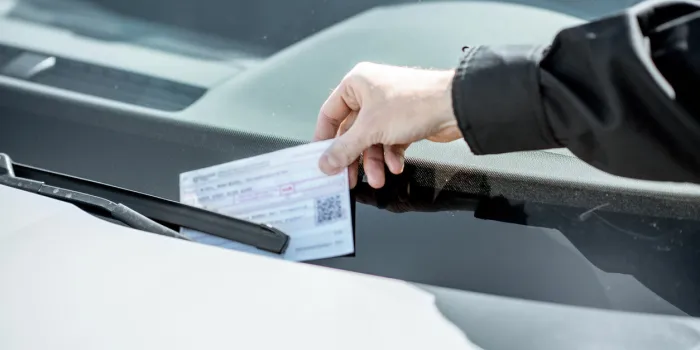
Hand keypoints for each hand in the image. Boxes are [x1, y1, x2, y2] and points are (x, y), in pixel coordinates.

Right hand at [314, 62, 461, 188]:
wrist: (454, 107)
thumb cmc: (413, 104)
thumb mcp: (370, 130)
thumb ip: (344, 148)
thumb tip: (324, 163)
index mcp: (356, 84)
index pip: (330, 114)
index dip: (324, 138)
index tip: (321, 159)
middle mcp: (371, 93)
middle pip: (352, 132)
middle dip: (353, 157)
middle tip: (347, 179)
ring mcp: (389, 108)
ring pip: (371, 141)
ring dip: (373, 162)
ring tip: (378, 179)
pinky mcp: (404, 121)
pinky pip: (389, 142)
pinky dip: (391, 156)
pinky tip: (395, 166)